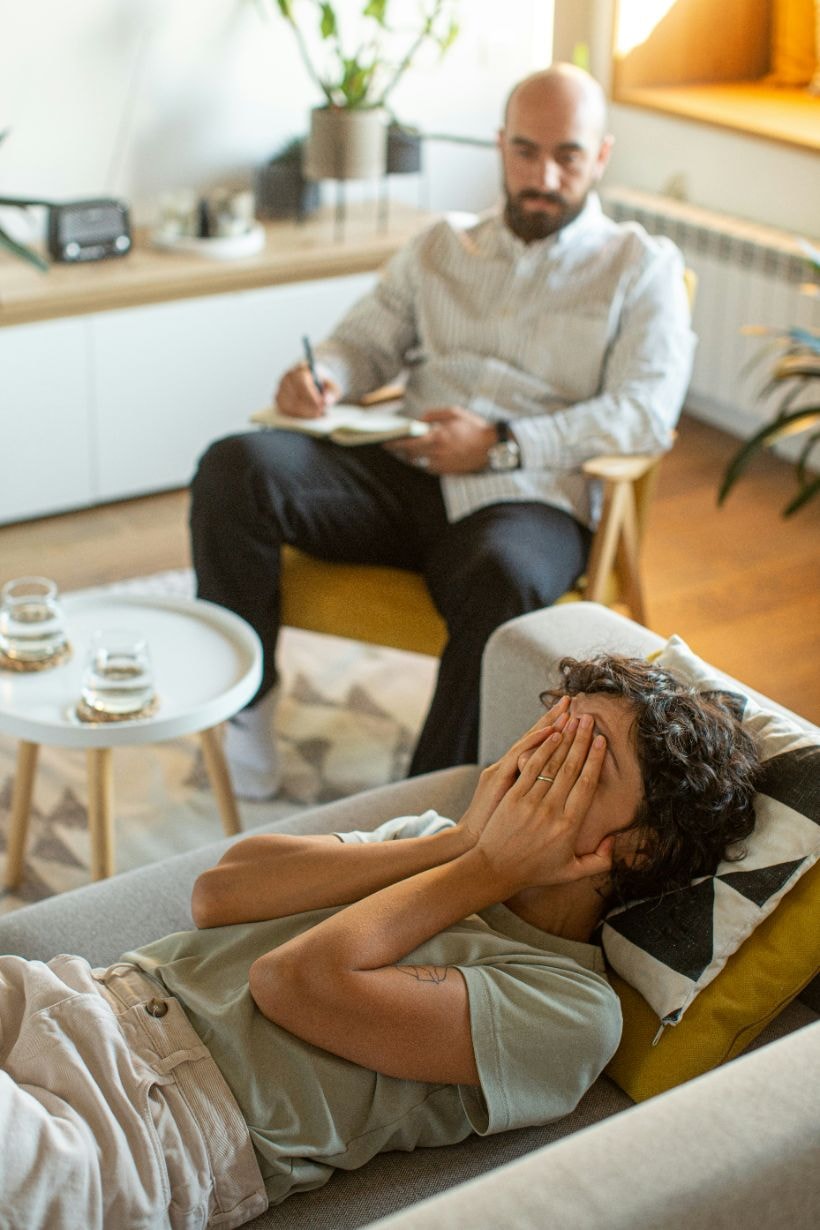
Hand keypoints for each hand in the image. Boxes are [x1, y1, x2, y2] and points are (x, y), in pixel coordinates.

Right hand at [274, 363, 341, 419]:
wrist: (313, 379)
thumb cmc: (323, 383)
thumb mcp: (332, 385)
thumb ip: (332, 392)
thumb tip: (327, 401)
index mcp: (301, 368)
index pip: (302, 381)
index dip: (311, 395)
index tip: (321, 405)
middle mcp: (288, 377)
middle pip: (295, 394)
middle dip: (309, 406)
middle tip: (320, 413)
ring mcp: (281, 387)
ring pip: (289, 404)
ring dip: (303, 412)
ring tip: (316, 414)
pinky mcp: (279, 398)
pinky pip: (285, 409)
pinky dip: (296, 414)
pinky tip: (308, 415)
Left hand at [385, 406, 496, 473]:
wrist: (491, 448)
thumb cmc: (474, 428)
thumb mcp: (454, 413)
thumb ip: (433, 415)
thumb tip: (419, 421)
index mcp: (437, 436)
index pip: (408, 441)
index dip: (394, 443)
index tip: (385, 441)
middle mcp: (437, 452)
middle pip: (410, 454)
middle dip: (401, 450)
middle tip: (393, 446)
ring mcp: (441, 463)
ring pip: (419, 462)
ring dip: (415, 456)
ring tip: (415, 448)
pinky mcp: (446, 471)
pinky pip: (430, 467)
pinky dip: (427, 461)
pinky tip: (430, 454)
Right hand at [458, 696, 570, 844]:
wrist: (472, 843)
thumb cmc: (495, 831)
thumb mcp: (512, 807)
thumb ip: (529, 792)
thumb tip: (552, 782)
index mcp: (512, 771)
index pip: (537, 743)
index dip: (553, 726)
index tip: (570, 711)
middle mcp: (507, 766)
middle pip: (535, 737)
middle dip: (554, 718)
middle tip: (571, 700)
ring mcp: (502, 770)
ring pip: (530, 742)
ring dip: (549, 725)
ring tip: (567, 710)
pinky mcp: (499, 779)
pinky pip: (521, 757)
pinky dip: (535, 742)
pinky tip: (551, 731)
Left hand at [474, 714, 613, 893]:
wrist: (495, 869)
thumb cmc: (535, 871)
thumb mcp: (572, 872)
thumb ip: (600, 860)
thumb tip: (613, 839)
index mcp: (569, 826)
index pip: (587, 785)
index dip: (595, 760)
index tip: (602, 742)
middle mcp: (552, 810)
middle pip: (571, 768)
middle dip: (582, 740)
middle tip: (590, 719)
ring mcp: (531, 801)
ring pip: (552, 763)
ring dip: (564, 739)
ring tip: (573, 719)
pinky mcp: (513, 796)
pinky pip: (530, 767)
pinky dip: (542, 748)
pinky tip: (551, 734)